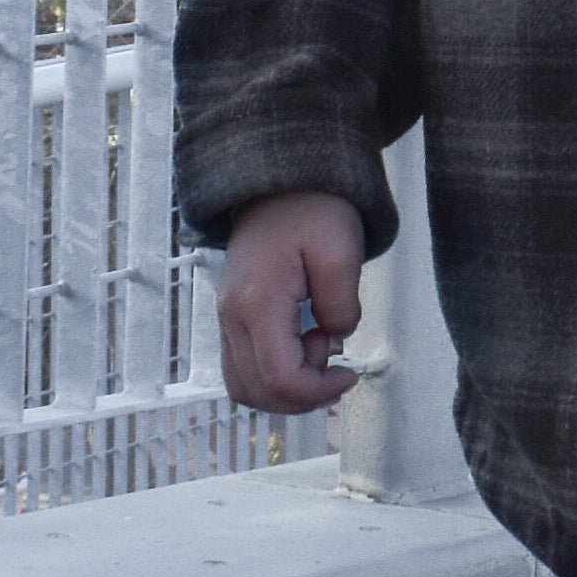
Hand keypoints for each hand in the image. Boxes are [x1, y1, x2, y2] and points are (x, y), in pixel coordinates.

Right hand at [216, 189, 365, 412]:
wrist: (281, 182)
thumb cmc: (313, 210)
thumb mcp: (341, 251)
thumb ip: (342, 305)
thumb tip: (334, 337)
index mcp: (258, 303)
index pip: (279, 378)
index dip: (318, 391)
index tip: (350, 373)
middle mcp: (232, 316)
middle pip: (255, 392)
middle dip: (302, 394)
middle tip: (335, 361)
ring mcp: (227, 317)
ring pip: (244, 386)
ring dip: (287, 386)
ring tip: (318, 347)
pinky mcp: (233, 316)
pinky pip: (243, 366)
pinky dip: (275, 372)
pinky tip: (304, 343)